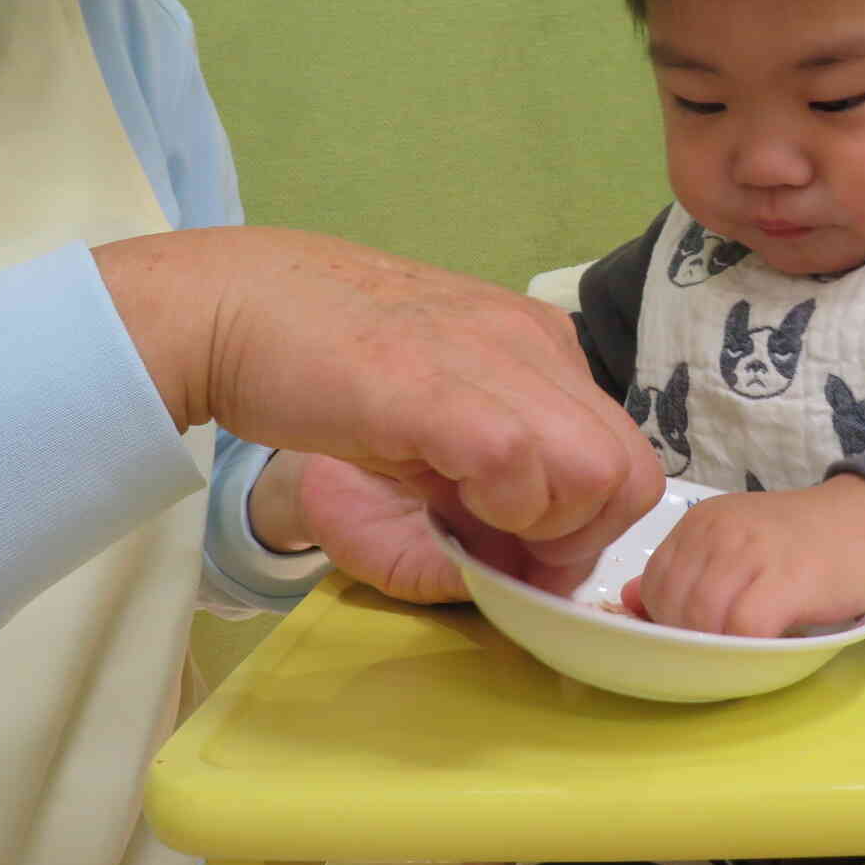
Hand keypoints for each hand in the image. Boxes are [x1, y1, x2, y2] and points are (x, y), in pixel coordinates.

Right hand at [94, 228, 661, 581]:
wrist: (233, 305)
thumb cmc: (320, 362)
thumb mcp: (431, 423)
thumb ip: (490, 475)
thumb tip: (528, 559)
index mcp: (539, 346)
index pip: (625, 456)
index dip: (588, 525)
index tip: (522, 550)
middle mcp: (534, 344)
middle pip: (631, 474)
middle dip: (579, 540)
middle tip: (503, 550)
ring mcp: (494, 358)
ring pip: (598, 472)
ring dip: (543, 527)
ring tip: (470, 522)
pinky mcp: (439, 388)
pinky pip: (519, 462)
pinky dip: (499, 508)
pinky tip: (442, 500)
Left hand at [621, 475, 864, 636]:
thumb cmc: (800, 545)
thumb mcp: (735, 545)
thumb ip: (685, 570)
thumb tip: (626, 601)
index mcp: (700, 521)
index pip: (654, 581)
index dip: (664, 619)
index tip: (692, 634)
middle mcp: (719, 529)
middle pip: (673, 604)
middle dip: (688, 638)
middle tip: (720, 649)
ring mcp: (751, 552)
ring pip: (701, 619)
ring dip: (715, 647)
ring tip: (742, 649)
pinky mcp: (785, 580)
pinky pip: (741, 628)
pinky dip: (744, 648)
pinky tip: (763, 646)